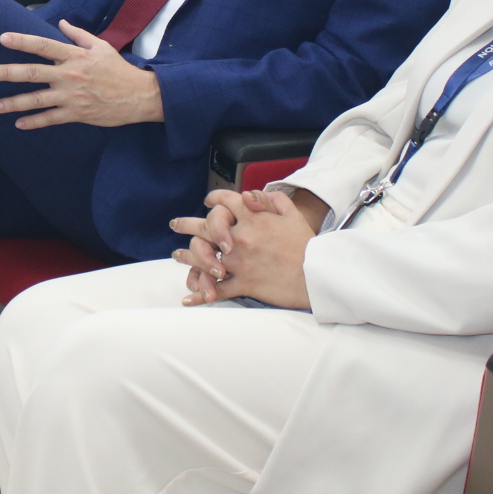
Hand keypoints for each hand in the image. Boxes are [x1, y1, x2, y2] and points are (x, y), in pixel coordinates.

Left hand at [0, 20, 163, 129]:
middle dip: (8, 73)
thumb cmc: (118, 69)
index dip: (22, 41)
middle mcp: (69, 75)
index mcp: (74, 56)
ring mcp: (71, 96)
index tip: (3, 38)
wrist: (138, 96)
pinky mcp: (76, 114)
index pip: (43, 46)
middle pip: (33, 73)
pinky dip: (34, 122)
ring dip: (14, 103)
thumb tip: (61, 23)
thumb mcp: (100, 46)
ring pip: (37, 99)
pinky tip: (19, 124)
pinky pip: (50, 119)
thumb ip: (78, 35)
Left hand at [171, 188, 314, 308]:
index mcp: (252, 218)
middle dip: (186, 223)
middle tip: (175, 224)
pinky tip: (189, 298)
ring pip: (203, 257)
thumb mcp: (292, 214)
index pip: (224, 201)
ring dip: (187, 256)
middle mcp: (240, 238)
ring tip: (178, 255)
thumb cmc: (306, 245)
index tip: (209, 201)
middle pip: (204, 226)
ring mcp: (239, 262)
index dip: (214, 199)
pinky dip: (202, 294)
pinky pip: (217, 290)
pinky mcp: (243, 284)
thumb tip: (250, 195)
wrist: (316, 275)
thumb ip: (271, 200)